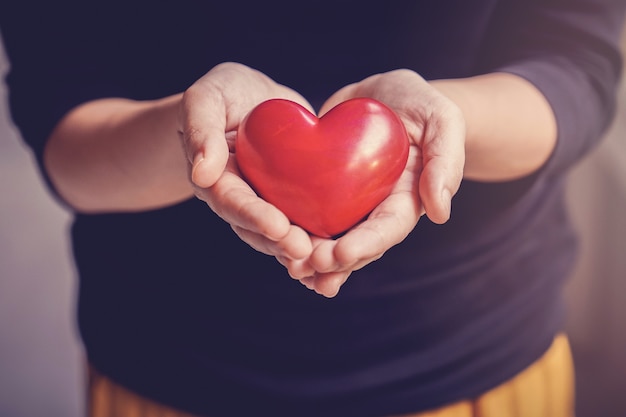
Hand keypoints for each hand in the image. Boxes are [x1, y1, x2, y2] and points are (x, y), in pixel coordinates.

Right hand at [178, 62, 313, 261]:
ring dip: (301, 248)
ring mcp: (266, 202)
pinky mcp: (290, 199)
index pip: (232, 201)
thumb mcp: (206, 98)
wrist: (252, 99)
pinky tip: (341, 252)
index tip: (277, 227)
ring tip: (325, 258)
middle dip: (281, 242)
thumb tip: (202, 173)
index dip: (253, 216)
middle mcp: (241, 198)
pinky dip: (318, 237)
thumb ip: (200, 129)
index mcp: (216, 178)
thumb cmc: (222, 94)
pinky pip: (303, 221)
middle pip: (257, 228)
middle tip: (305, 251)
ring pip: (281, 233)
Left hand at [283, 69, 465, 296]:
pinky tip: (278, 246)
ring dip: (312, 257)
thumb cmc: (424, 105)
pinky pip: (312, 213)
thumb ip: (445, 161)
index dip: (366, 244)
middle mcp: (377, 207)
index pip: (388, 228)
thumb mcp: (443, 121)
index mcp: (407, 198)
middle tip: (305, 266)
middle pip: (356, 242)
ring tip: (292, 269)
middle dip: (332, 259)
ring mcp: (351, 201)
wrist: (390, 95)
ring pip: (332, 236)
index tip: (342, 255)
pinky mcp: (327, 189)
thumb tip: (440, 213)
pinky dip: (297, 230)